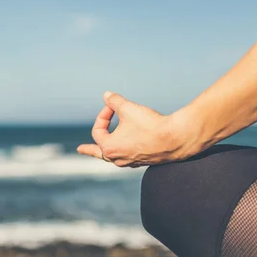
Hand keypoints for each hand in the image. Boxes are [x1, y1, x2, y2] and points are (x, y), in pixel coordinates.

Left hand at [77, 91, 202, 166]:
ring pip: (113, 156)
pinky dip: (121, 153)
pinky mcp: (142, 161)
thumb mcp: (128, 109)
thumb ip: (115, 101)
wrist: (175, 139)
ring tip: (103, 153)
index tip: (113, 106)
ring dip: (107, 150)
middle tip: (80, 149)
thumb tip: (106, 95)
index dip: (103, 115)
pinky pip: (126, 158)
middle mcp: (117, 158)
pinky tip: (124, 153)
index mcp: (109, 147)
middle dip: (90, 149)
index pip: (98, 130)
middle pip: (99, 151)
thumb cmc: (150, 125)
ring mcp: (130, 162)